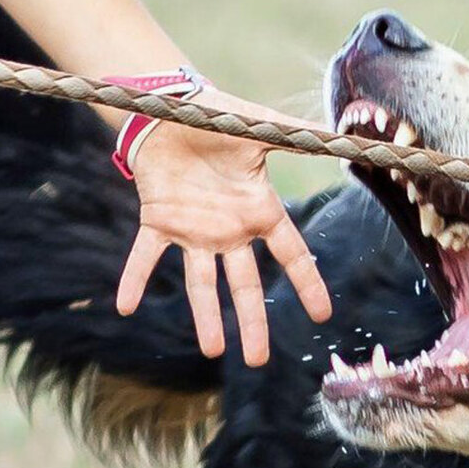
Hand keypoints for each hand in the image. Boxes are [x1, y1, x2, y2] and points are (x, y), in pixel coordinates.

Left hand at [114, 87, 331, 365]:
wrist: (172, 107)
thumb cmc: (220, 116)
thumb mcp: (263, 127)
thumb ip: (298, 135)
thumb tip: (342, 133)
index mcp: (258, 210)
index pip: (290, 254)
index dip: (306, 283)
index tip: (322, 315)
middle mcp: (228, 229)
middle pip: (244, 285)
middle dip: (252, 322)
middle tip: (258, 360)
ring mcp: (193, 229)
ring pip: (201, 283)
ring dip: (204, 317)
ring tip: (213, 350)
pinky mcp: (158, 221)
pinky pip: (145, 256)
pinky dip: (134, 279)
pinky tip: (126, 306)